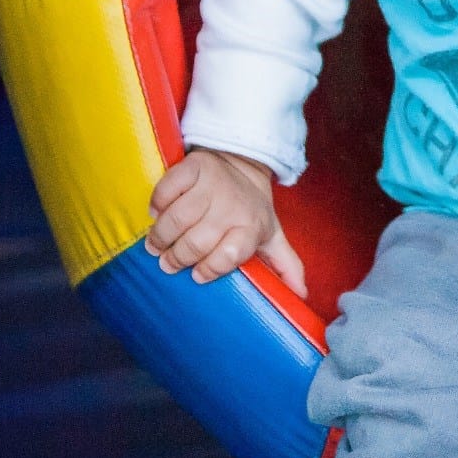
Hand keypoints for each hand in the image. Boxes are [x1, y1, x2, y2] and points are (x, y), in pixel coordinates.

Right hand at [146, 147, 306, 297]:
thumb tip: (301, 295)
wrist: (243, 162)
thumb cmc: (251, 209)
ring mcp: (212, 184)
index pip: (229, 255)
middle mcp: (233, 205)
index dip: (210, 269)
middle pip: (196, 242)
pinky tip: (157, 214)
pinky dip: (157, 204)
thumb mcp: (271, 235)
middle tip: (166, 263)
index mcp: (253, 226)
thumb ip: (286, 265)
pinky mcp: (193, 166)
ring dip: (160, 236)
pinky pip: (167, 190)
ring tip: (156, 245)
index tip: (197, 276)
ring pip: (177, 219)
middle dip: (176, 258)